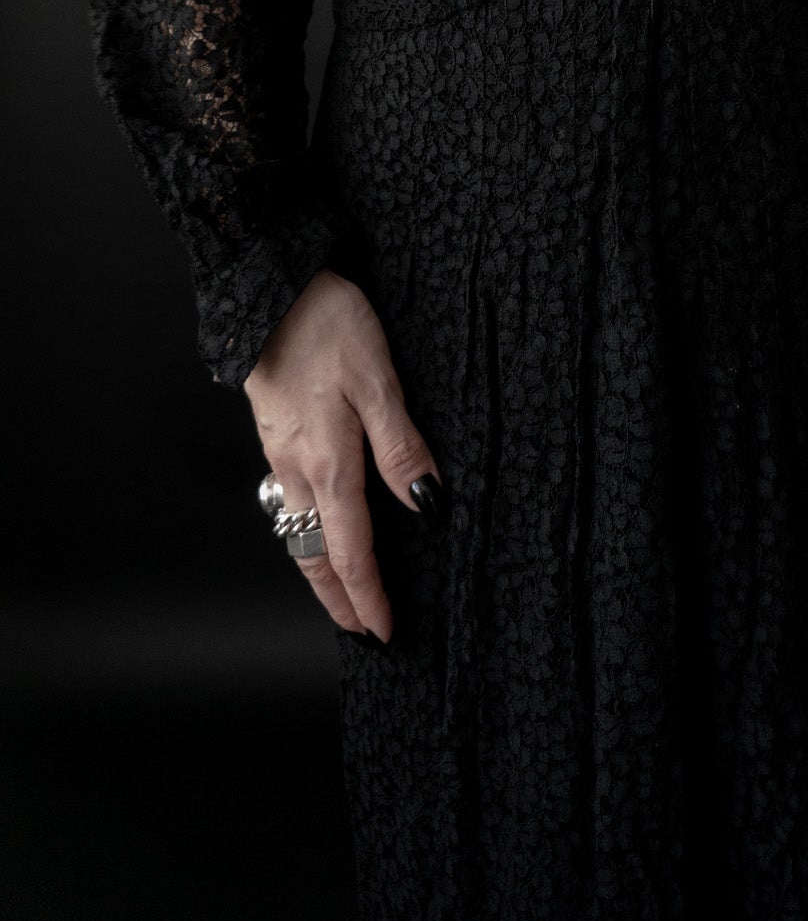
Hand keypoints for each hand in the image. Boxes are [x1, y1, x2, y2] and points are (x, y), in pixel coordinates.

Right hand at [243, 267, 443, 641]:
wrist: (268, 289)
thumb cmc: (328, 326)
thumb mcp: (380, 381)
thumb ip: (402, 446)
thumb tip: (427, 505)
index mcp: (328, 463)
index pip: (351, 550)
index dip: (369, 595)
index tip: (385, 631)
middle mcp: (297, 468)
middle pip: (314, 555)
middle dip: (338, 599)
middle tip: (362, 631)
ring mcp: (280, 453)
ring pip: (297, 532)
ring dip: (319, 570)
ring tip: (342, 593)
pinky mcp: (274, 434)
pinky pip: (289, 503)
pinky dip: (306, 534)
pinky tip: (319, 527)